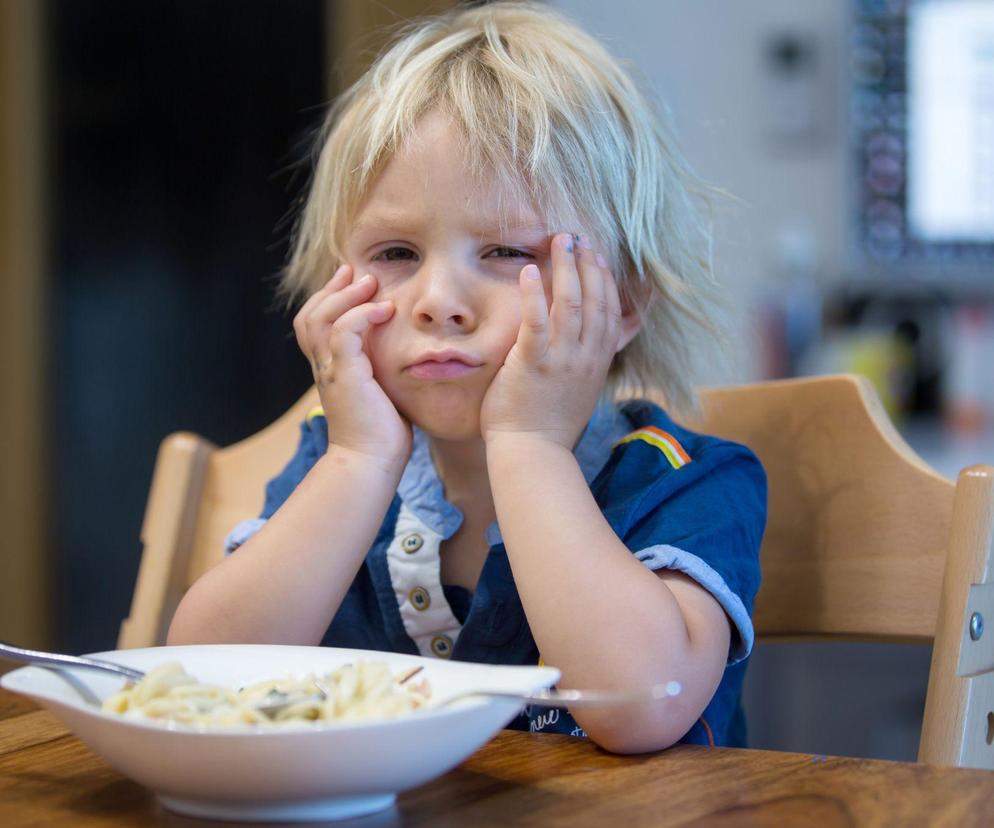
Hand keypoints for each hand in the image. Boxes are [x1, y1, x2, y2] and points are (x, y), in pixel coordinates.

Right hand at [293, 265, 411, 467]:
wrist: (371, 463)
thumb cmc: (382, 435)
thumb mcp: (381, 393)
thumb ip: (382, 371)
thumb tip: (404, 356)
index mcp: (330, 371)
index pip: (315, 325)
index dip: (330, 299)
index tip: (352, 280)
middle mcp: (324, 368)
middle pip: (310, 316)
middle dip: (332, 289)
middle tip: (357, 272)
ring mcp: (331, 371)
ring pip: (321, 318)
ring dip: (346, 296)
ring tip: (370, 283)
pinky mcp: (345, 376)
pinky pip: (344, 333)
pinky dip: (360, 315)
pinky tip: (383, 310)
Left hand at [480, 233, 621, 449]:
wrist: (533, 452)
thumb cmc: (550, 424)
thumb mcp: (583, 388)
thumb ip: (593, 359)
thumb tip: (606, 338)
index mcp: (597, 361)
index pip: (608, 311)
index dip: (605, 280)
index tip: (597, 255)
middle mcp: (585, 356)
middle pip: (595, 300)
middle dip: (588, 264)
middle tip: (579, 237)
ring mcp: (562, 359)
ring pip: (572, 303)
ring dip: (567, 268)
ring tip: (561, 240)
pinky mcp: (534, 363)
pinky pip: (537, 321)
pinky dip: (536, 293)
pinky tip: (531, 270)